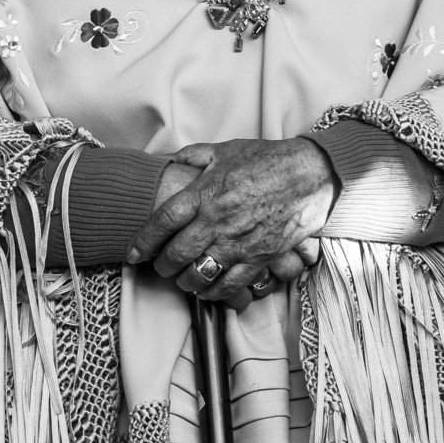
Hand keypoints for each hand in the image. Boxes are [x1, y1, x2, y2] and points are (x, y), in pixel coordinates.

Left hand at [127, 138, 337, 309]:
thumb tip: (170, 161)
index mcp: (205, 192)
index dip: (143, 240)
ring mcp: (239, 241)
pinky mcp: (260, 256)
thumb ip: (194, 156)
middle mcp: (217, 220)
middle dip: (163, 266)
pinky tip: (208, 291)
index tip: (134, 253)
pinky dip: (215, 292)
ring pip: (200, 274)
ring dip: (186, 282)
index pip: (163, 221)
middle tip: (160, 267)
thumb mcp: (225, 150)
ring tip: (183, 280)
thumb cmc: (267, 159)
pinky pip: (230, 284)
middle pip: (177, 253)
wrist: (309, 174)